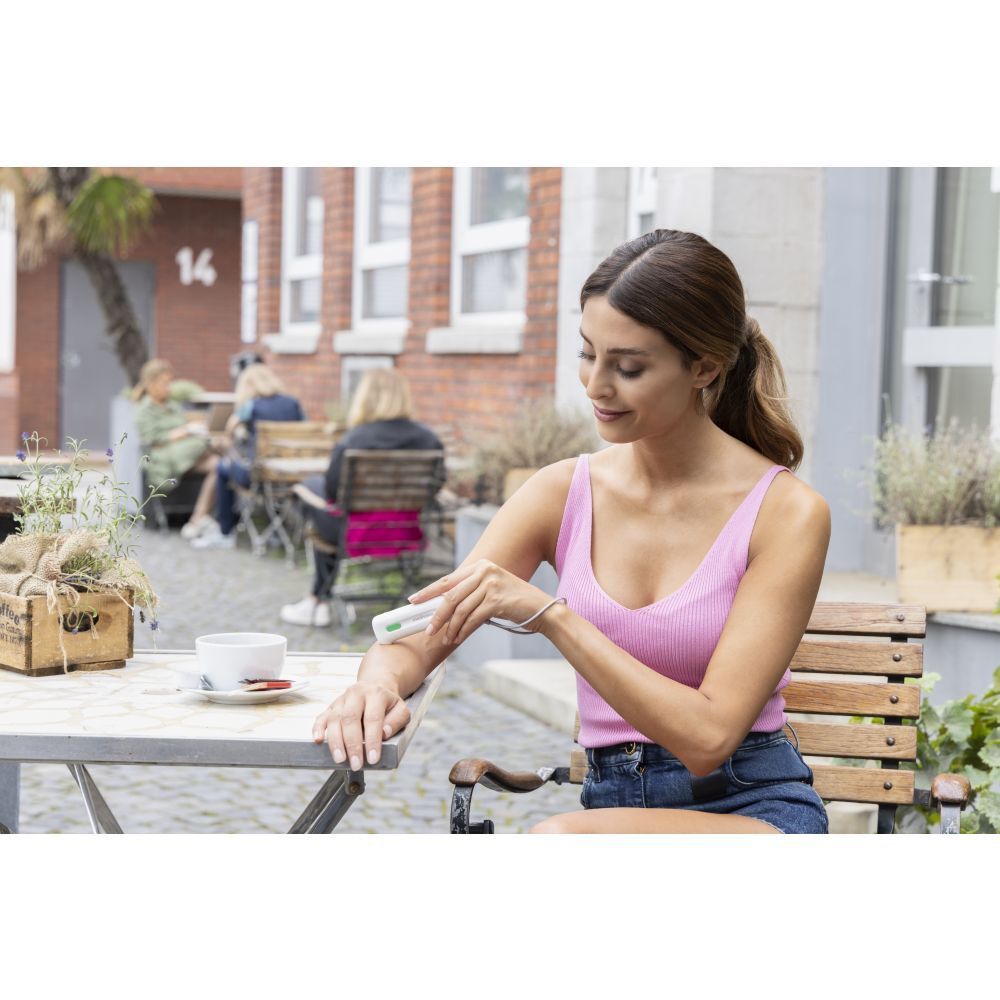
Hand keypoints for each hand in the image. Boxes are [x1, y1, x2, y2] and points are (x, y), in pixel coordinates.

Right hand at [312, 680, 410, 767]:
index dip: (372, 740)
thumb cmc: (388, 704)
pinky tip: (318, 740)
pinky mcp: (331, 706)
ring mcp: (342, 699)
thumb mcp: (402, 710)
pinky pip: (321, 716)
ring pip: (334, 719)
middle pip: (350, 718)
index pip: (373, 718)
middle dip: (352, 744)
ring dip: (335, 741)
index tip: (372, 758)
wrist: (376, 686)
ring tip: (340, 759)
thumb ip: (397, 721)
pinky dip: (317, 729)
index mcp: (376, 693)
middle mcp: (356, 693)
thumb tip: (384, 733)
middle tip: (356, 764)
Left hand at [409, 558, 553, 644]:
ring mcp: (491, 584)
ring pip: (460, 609)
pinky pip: (473, 618)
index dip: (428, 591)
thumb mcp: (492, 591)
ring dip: (451, 628)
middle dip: (437, 615)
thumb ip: (471, 593)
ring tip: (446, 639)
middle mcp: (485, 570)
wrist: (543, 610)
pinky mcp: (497, 599)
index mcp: (481, 565)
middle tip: (428, 630)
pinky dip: (463, 630)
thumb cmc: (515, 603)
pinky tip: (459, 638)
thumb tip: (443, 608)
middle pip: (451, 596)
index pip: (448, 579)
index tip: (414, 600)